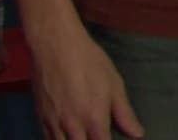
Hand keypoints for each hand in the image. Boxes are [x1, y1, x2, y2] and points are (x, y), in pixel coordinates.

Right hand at [29, 21, 143, 139]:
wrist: (56, 47)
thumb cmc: (90, 62)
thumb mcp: (114, 85)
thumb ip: (125, 113)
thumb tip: (138, 134)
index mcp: (95, 119)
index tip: (109, 138)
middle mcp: (73, 127)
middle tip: (95, 135)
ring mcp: (54, 124)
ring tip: (82, 135)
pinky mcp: (40, 118)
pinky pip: (48, 139)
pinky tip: (66, 136)